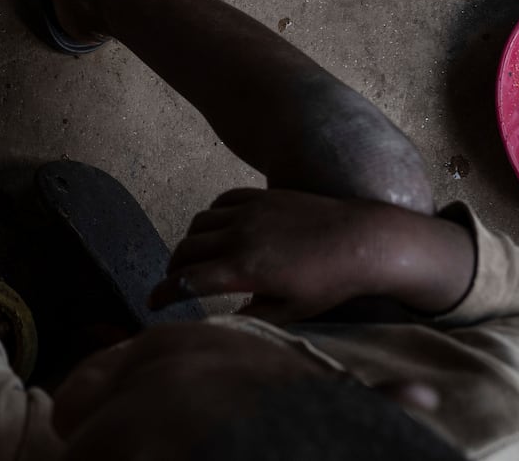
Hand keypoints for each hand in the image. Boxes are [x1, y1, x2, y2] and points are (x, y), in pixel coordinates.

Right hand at [150, 188, 475, 322]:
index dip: (163, 293)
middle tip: (174, 282)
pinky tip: (217, 228)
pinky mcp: (261, 196)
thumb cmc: (332, 282)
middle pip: (184, 250)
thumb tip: (225, 323)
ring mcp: (248, 212)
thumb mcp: (293, 311)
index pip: (187, 281)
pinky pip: (219, 202)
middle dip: (172, 269)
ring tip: (194, 257)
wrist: (365, 241)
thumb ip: (254, 316)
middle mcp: (238, 236)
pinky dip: (209, 216)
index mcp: (244, 269)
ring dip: (189, 242)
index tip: (153, 303)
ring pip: (198, 224)